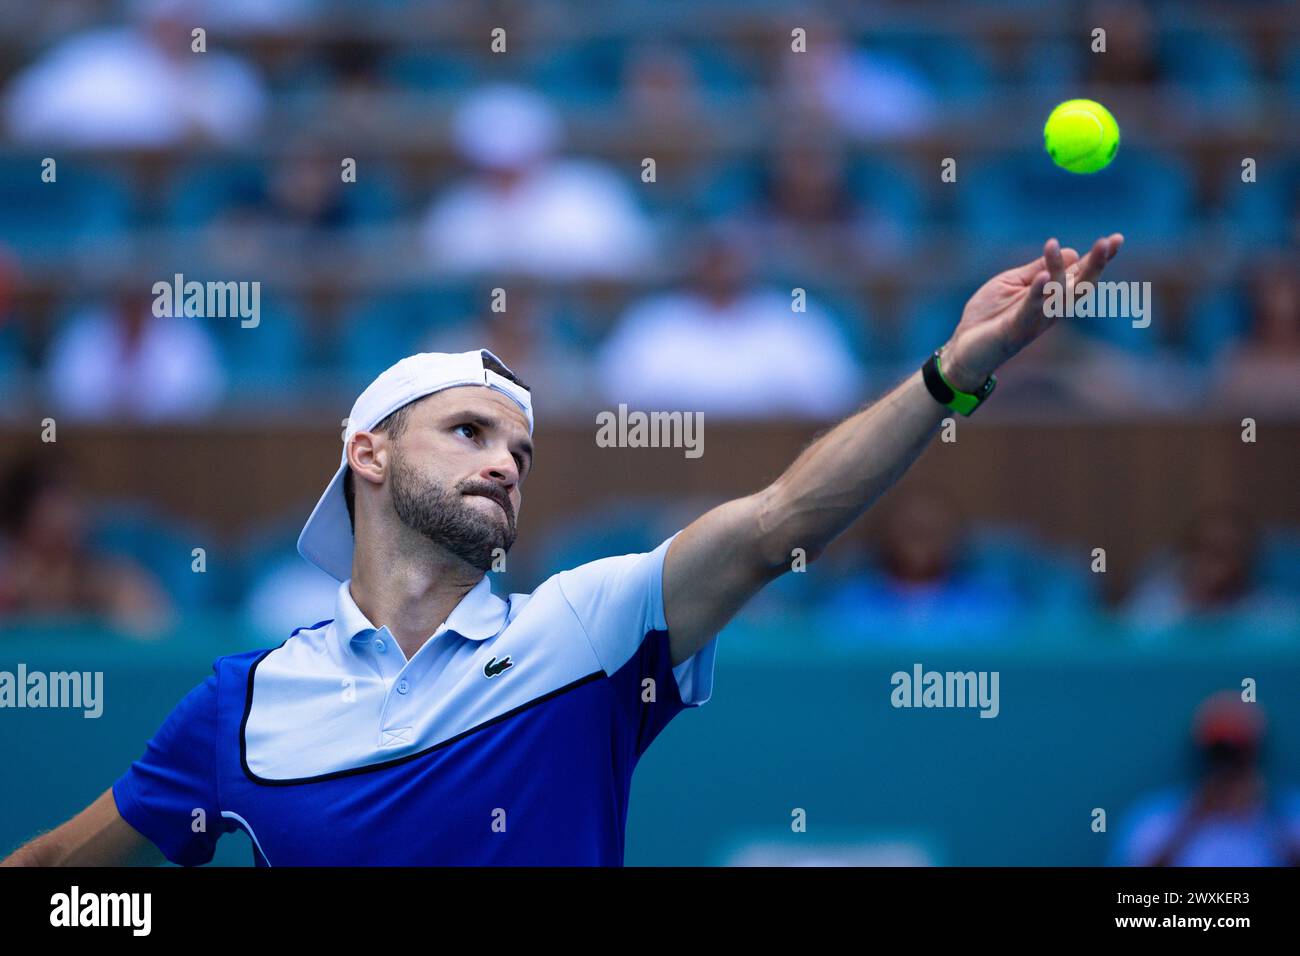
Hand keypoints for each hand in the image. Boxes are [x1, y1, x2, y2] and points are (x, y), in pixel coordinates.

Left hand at [940, 234, 1123, 391]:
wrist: (965, 348)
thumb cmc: (990, 315)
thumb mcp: (1012, 283)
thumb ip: (1036, 270)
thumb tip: (1069, 253)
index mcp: (1050, 295)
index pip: (1079, 273)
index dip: (1098, 258)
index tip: (1116, 239)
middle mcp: (1049, 309)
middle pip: (1079, 286)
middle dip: (1095, 266)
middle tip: (1107, 243)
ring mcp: (1035, 320)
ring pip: (1055, 296)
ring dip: (1057, 271)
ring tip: (1056, 246)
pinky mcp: (1016, 329)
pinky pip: (1030, 310)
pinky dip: (1036, 294)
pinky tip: (1042, 278)